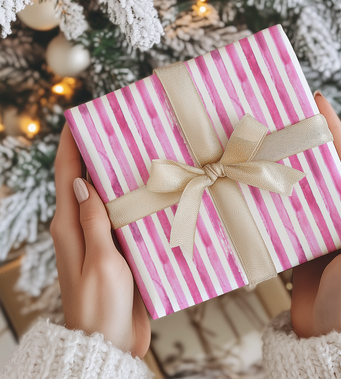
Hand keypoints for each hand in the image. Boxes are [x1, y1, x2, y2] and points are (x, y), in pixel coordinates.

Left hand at [50, 123, 150, 357]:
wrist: (109, 342)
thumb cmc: (100, 306)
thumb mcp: (100, 261)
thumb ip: (93, 223)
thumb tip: (83, 183)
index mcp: (70, 227)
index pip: (67, 176)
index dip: (71, 145)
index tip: (79, 119)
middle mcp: (82, 228)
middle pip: (86, 181)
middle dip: (97, 154)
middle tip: (119, 131)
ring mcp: (101, 238)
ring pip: (108, 198)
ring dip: (118, 176)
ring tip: (139, 154)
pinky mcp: (118, 249)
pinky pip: (124, 218)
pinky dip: (133, 201)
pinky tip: (151, 194)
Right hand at [290, 92, 340, 337]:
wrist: (324, 332)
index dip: (332, 132)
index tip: (317, 102)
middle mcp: (334, 213)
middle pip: (318, 167)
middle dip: (305, 138)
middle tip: (284, 114)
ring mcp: (312, 224)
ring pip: (298, 183)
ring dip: (285, 161)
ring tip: (266, 138)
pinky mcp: (294, 237)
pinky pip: (282, 207)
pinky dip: (271, 190)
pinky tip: (257, 177)